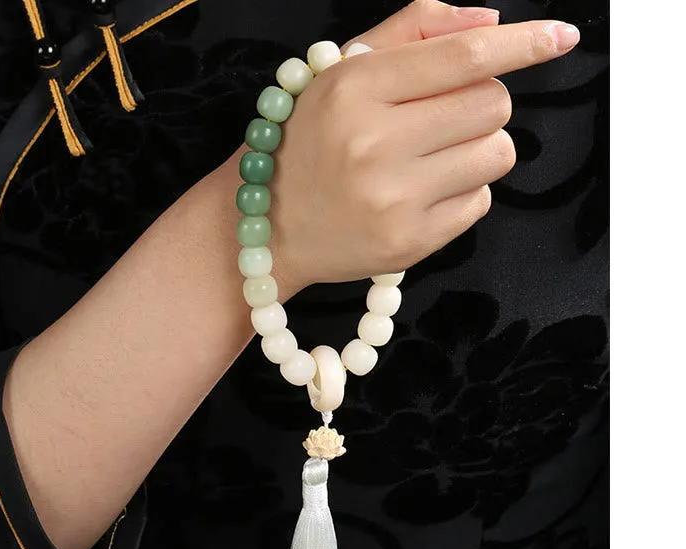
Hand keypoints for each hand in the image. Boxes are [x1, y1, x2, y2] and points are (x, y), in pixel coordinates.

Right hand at [265, 13, 579, 293]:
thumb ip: (415, 31)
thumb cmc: (310, 144)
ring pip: (496, 154)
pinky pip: (480, 202)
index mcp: (355, 90)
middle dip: (481, 104)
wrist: (270, 230)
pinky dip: (464, 192)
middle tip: (441, 118)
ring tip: (431, 159)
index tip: (561, 36)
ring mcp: (393, 200)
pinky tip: (424, 194)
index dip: (522, 43)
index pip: (463, 58)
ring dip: (477, 149)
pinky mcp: (410, 243)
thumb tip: (492, 22)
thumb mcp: (344, 72)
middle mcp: (374, 145)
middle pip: (493, 105)